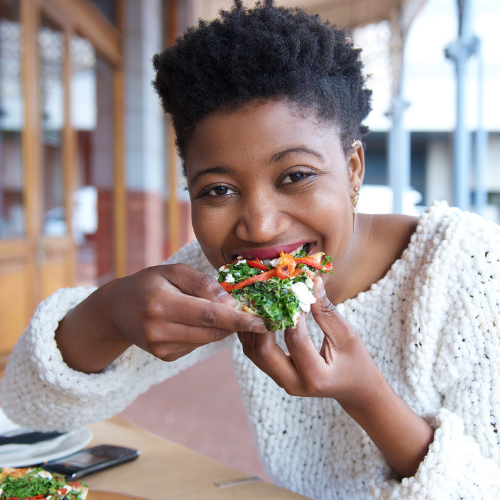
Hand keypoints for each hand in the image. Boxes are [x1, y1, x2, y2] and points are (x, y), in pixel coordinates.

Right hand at [56, 264, 267, 372]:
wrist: (118, 309)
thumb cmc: (149, 283)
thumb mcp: (173, 271)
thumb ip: (202, 283)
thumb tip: (229, 301)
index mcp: (160, 304)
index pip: (207, 315)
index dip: (237, 320)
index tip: (262, 322)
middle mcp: (158, 330)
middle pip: (211, 331)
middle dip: (236, 323)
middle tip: (252, 310)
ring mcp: (161, 348)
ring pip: (207, 340)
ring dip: (222, 327)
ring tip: (220, 309)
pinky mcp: (165, 356)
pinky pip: (197, 344)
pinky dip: (205, 332)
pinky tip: (195, 319)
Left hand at [239, 277, 434, 478]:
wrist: (356, 390)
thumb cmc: (356, 361)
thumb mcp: (347, 335)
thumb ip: (326, 311)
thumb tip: (313, 281)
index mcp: (316, 377)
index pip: (295, 340)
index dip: (291, 313)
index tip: (290, 289)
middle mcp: (294, 384)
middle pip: (263, 351)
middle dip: (260, 321)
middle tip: (264, 295)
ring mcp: (283, 382)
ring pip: (254, 353)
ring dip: (251, 327)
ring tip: (255, 301)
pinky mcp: (277, 375)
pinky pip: (257, 354)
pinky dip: (253, 333)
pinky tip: (256, 314)